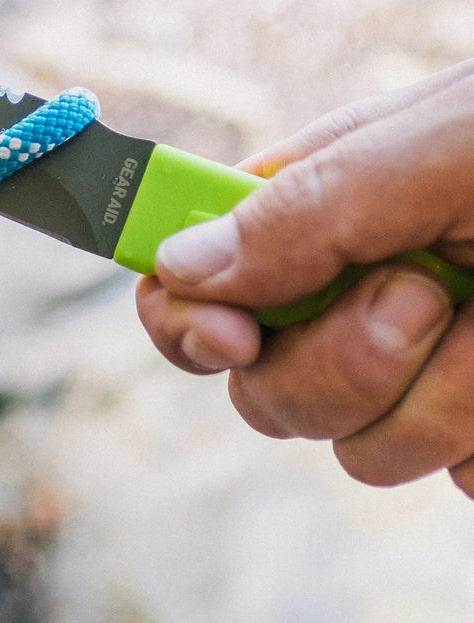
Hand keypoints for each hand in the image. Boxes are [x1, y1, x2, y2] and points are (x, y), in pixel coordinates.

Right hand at [136, 59, 473, 494]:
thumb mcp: (444, 149)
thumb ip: (307, 207)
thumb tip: (176, 264)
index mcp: (310, 213)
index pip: (186, 279)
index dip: (182, 318)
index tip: (231, 338)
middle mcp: (343, 292)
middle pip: (260, 388)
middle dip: (342, 362)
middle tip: (428, 296)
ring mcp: (410, 365)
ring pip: (358, 447)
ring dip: (443, 399)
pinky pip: (454, 473)